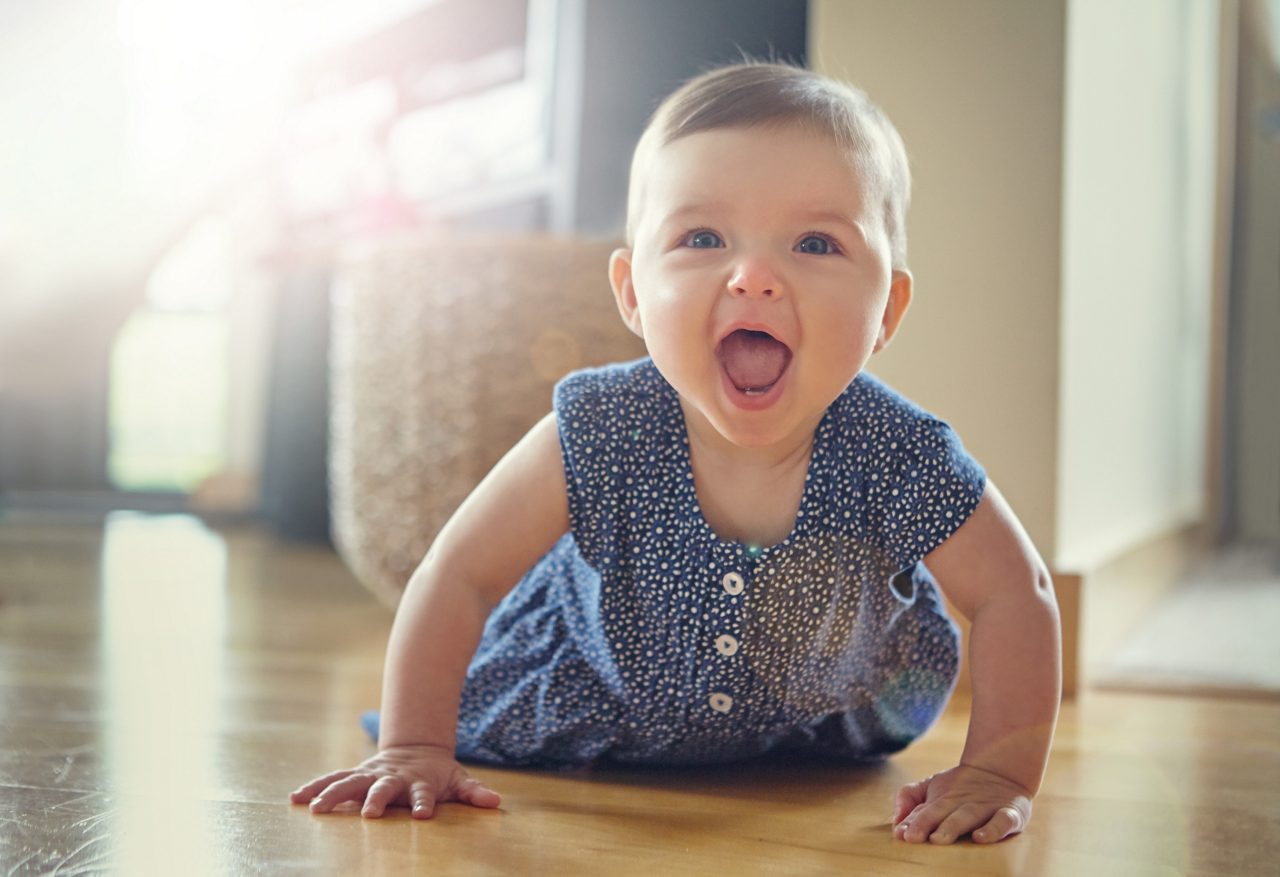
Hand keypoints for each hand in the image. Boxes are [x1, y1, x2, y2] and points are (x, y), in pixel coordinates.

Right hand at [290, 744, 501, 818]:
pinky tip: (294, 798)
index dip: (424, 803)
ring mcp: (372, 774)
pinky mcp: (356, 775)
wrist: (417, 748)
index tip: (424, 815)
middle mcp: (392, 777)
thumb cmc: (438, 773)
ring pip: (350, 782)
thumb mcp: (459, 780)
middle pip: (382, 787)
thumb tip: (495, 802)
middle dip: (375, 799)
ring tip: (314, 808)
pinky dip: (315, 788)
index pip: (423, 794)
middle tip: (369, 814)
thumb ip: (474, 792)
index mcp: (418, 781)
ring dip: (333, 794)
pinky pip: (332, 780)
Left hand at [892, 764, 1031, 843]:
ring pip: (967, 817)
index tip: (900, 834)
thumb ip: (908, 797)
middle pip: (940, 812)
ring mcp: (985, 807)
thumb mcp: (931, 785)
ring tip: (938, 839)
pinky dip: (993, 829)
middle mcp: (961, 803)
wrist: (1001, 769)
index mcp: (941, 799)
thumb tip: (895, 820)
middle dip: (925, 823)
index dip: (912, 822)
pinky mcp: (1010, 813)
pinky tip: (981, 837)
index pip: (923, 811)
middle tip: (912, 837)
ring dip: (952, 827)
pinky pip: (1002, 821)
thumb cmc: (959, 786)